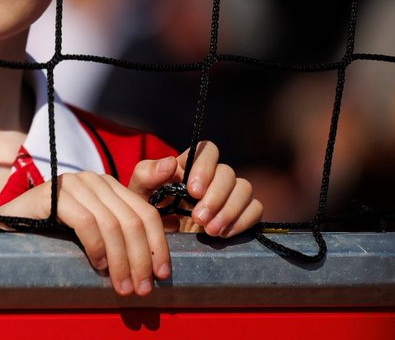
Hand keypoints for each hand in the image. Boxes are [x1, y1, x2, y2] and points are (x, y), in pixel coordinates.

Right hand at [0, 171, 170, 296]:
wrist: (10, 227)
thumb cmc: (56, 235)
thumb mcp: (97, 234)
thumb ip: (126, 234)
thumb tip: (164, 245)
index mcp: (111, 187)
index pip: (146, 212)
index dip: (158, 245)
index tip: (162, 275)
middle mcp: (94, 180)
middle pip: (132, 220)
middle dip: (141, 259)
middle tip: (140, 289)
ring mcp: (73, 184)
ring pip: (111, 223)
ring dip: (121, 260)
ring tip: (121, 286)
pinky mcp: (52, 194)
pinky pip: (85, 221)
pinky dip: (96, 246)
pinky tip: (98, 265)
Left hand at [129, 141, 263, 236]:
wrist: (157, 243)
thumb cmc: (147, 211)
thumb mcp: (139, 193)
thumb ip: (147, 174)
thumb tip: (171, 163)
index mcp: (188, 167)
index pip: (207, 150)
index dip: (205, 167)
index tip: (193, 191)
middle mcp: (212, 177)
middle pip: (227, 172)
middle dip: (215, 197)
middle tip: (198, 218)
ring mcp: (228, 195)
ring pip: (245, 189)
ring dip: (230, 210)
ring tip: (210, 230)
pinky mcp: (240, 214)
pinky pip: (255, 209)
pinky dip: (243, 221)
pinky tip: (223, 234)